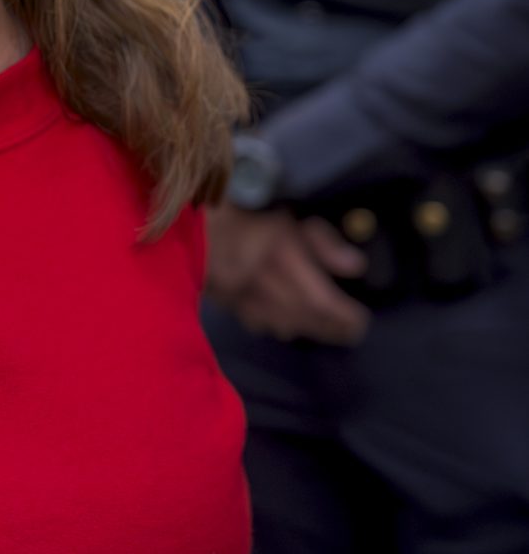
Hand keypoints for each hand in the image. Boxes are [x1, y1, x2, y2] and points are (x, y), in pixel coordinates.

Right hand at [204, 203, 370, 346]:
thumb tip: (356, 267)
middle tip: (351, 333)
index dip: (347, 316)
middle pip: (311, 321)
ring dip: (311, 332)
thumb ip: (324, 243)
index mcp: (290, 268)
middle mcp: (274, 293)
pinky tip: (288, 326)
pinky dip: (281, 327)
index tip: (362, 319)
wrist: (192, 235)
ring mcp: (253, 306)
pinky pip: (264, 325)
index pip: (327, 304)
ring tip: (328, 333)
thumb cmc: (245, 220)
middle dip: (334, 329)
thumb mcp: (290, 221)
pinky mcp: (235, 308)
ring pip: (289, 327)